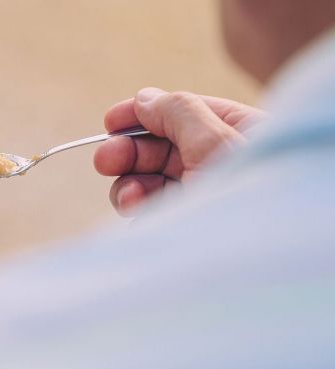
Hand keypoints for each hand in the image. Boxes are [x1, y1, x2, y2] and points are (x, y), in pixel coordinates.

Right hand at [94, 87, 263, 214]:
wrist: (262, 269)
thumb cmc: (250, 203)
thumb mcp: (216, 144)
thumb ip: (178, 112)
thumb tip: (145, 99)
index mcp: (240, 133)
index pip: (184, 111)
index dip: (143, 113)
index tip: (109, 121)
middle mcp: (222, 164)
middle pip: (162, 147)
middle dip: (130, 154)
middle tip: (105, 162)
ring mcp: (205, 197)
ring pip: (153, 181)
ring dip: (131, 185)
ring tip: (129, 198)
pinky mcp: (189, 227)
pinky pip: (153, 211)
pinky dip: (138, 209)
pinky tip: (136, 213)